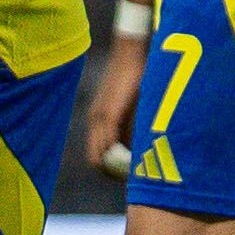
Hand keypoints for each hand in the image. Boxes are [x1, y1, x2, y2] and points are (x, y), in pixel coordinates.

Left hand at [78, 33, 147, 176]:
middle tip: (130, 178)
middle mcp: (94, 120)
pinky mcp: (108, 114)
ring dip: (117, 165)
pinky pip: (110, 143)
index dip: (109, 167)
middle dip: (111, 171)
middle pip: (95, 159)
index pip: (96, 153)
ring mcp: (99, 118)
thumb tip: (140, 146)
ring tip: (134, 172)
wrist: (130, 56)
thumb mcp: (132, 105)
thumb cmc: (136, 77)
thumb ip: (132, 124)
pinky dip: (120, 154)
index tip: (125, 175)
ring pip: (102, 154)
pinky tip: (133, 158)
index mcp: (98, 119)